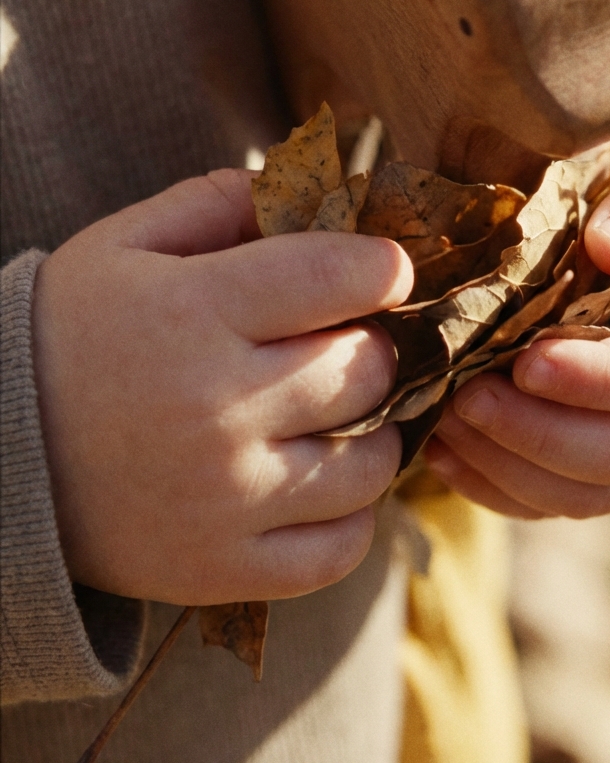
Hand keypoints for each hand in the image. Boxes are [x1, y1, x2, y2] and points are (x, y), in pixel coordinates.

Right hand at [32, 170, 412, 602]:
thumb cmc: (70, 333)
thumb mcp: (122, 244)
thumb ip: (220, 202)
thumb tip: (318, 192)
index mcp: (192, 313)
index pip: (336, 278)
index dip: (382, 267)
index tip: (385, 271)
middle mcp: (217, 410)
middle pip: (367, 368)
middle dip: (371, 344)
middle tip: (345, 341)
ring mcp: (225, 500)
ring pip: (373, 464)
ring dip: (372, 431)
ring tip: (332, 415)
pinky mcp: (223, 570)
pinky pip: (342, 549)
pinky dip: (348, 515)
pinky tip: (315, 481)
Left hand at [424, 150, 609, 518]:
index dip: (598, 378)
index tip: (527, 361)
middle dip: (541, 434)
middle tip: (465, 397)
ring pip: (590, 495)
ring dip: (511, 468)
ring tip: (445, 422)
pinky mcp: (600, 470)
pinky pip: (553, 504)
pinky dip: (494, 487)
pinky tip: (442, 451)